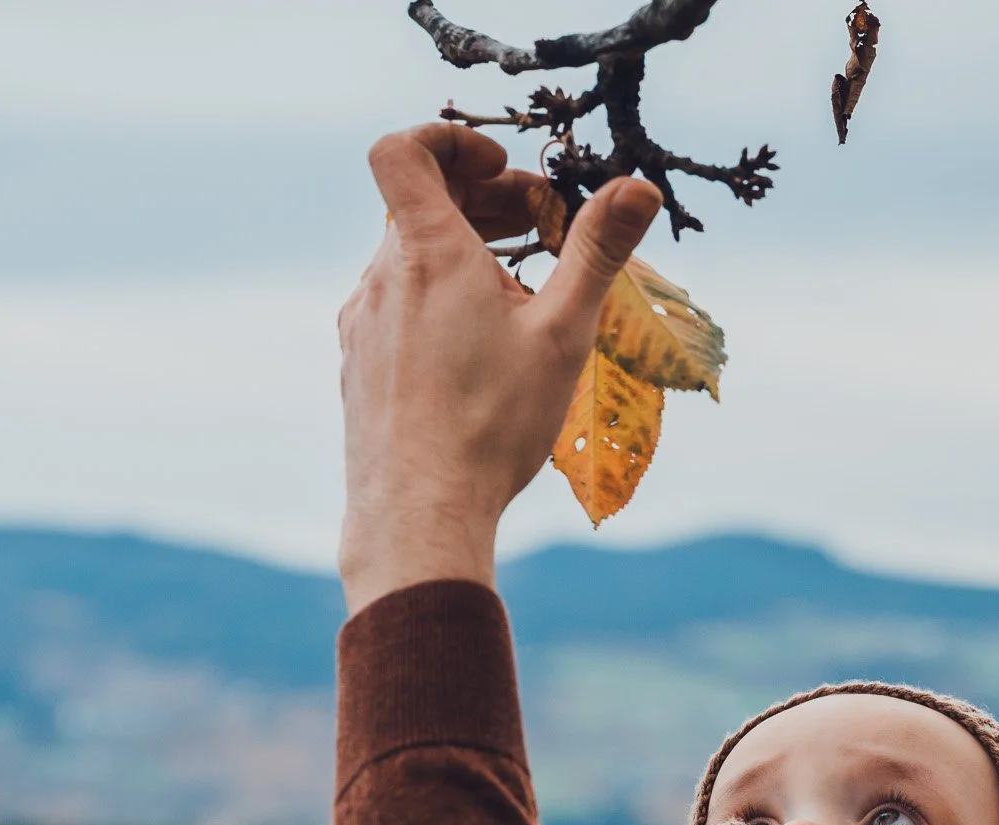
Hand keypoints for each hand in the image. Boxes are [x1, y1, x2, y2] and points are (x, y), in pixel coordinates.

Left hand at [337, 123, 661, 613]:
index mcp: (429, 253)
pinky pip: (396, 307)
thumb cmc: (493, 424)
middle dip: (483, 201)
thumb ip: (597, 253)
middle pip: (420, 204)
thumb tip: (638, 187)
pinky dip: (437, 301)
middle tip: (540, 229)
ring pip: (408, 259)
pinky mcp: (359, 364)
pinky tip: (477, 351)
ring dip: (462, 255)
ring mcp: (363, 322)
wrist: (419, 512)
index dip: (452, 140)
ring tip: (517, 296)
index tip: (502, 167)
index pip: (405, 150)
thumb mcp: (562, 334)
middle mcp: (383, 277)